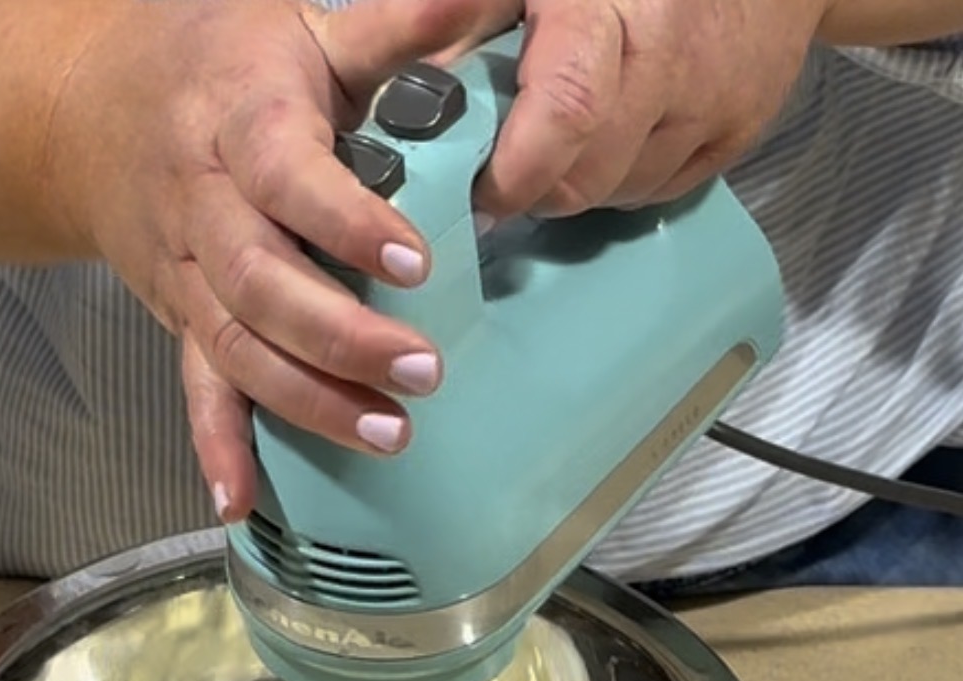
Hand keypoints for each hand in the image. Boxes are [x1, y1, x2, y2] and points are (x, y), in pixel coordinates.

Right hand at [46, 0, 497, 519]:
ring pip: (235, 347)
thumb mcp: (299, 30)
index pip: (288, 177)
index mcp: (237, 120)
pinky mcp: (176, 319)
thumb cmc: (214, 66)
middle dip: (340, 335)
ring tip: (384, 433)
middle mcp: (201, 205)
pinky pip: (192, 387)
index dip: (347, 223)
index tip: (413, 262)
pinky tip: (240, 501)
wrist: (86, 110)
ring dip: (304, 399)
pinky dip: (215, 446)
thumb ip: (392, 28)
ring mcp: (183, 273)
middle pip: (261, 283)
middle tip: (421, 371)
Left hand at [474, 0, 831, 218]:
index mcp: (604, 6)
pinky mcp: (740, 127)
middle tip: (510, 169)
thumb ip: (467, 22)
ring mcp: (712, 95)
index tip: (479, 191)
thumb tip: (411, 100)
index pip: (563, 113)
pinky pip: (661, 189)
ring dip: (582, 182)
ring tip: (570, 138)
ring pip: (619, 191)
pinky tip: (621, 132)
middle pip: (583, 176)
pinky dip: (628, 176)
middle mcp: (666, 53)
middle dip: (536, 187)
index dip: (513, 173)